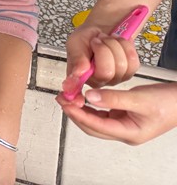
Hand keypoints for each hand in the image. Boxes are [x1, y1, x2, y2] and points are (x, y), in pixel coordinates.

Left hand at [58, 84, 176, 143]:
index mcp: (129, 133)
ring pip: (96, 121)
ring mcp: (125, 125)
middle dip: (75, 113)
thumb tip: (90, 97)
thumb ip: (114, 98)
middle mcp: (125, 132)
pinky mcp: (125, 117)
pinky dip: (92, 106)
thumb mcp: (139, 99)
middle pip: (93, 127)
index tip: (66, 104)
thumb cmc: (167, 103)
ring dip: (82, 109)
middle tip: (62, 99)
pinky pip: (103, 114)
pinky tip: (85, 97)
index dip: (78, 115)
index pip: (97, 126)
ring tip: (70, 96)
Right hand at [61, 23, 139, 104]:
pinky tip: (117, 43)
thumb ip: (77, 59)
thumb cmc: (86, 37)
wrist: (103, 29)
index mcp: (81, 77)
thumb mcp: (75, 43)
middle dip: (103, 50)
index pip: (80, 92)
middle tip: (96, 40)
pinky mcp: (129, 72)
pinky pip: (132, 60)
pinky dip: (125, 46)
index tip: (78, 101)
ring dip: (114, 45)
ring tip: (106, 39)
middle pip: (106, 72)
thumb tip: (77, 75)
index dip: (78, 98)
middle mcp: (99, 82)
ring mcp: (116, 78)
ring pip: (121, 64)